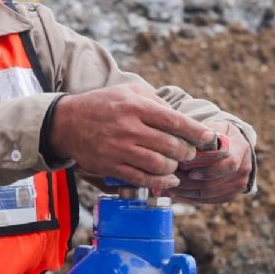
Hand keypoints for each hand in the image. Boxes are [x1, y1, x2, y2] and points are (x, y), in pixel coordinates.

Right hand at [48, 85, 216, 190]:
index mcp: (134, 106)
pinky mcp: (111, 166)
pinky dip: (161, 182)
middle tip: (190, 153)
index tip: (209, 138)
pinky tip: (169, 180)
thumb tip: (181, 117)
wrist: (65, 123)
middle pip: (170, 145)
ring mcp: (119, 149)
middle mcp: (128, 128)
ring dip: (174, 167)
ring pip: (159, 164)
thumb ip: (154, 101)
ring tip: (177, 164)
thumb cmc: (101, 104)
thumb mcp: (127, 92)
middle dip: (187, 152)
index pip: (174, 121)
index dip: (195, 132)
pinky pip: (142, 178)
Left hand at [169, 121, 252, 203]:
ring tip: (168, 185)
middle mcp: (244, 168)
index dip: (208, 170)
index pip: (228, 163)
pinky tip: (176, 192)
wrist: (230, 144)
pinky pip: (208, 201)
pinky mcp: (231, 195)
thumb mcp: (209, 127)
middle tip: (169, 178)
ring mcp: (239, 184)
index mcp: (240, 147)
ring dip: (185, 191)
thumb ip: (198, 138)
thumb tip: (179, 151)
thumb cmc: (215, 134)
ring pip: (209, 194)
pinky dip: (189, 198)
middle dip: (189, 182)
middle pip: (215, 183)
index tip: (189, 171)